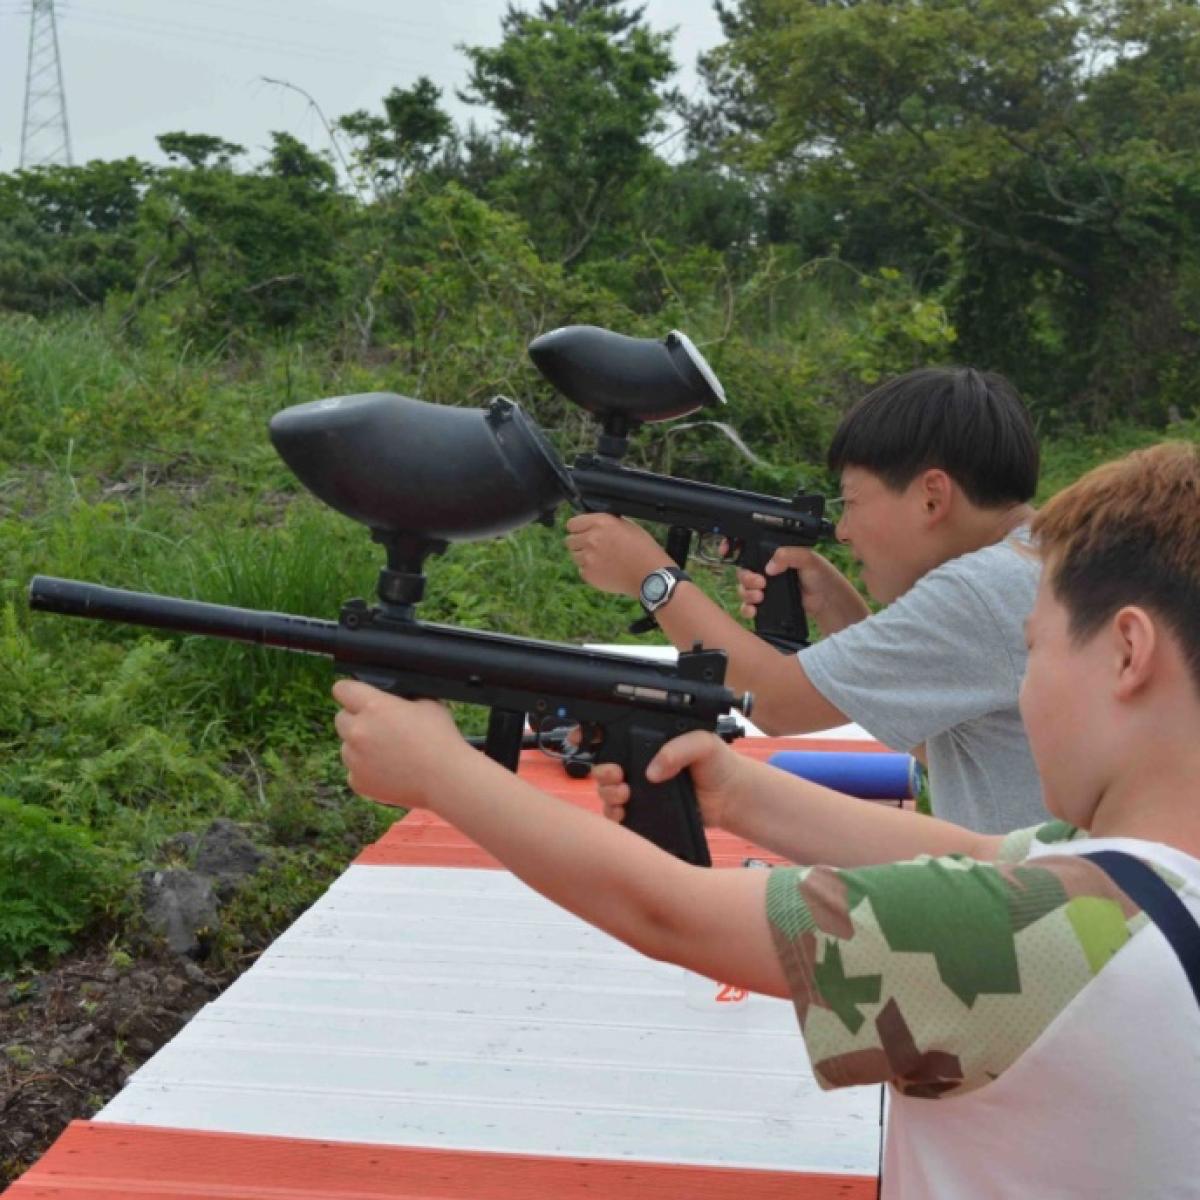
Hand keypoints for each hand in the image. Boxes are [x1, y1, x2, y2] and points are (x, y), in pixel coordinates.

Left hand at [333, 680, 466, 807]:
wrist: (445, 779)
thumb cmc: (440, 739)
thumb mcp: (427, 703)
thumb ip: (402, 698)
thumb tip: (393, 697)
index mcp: (374, 707)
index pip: (342, 689)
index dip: (351, 691)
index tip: (357, 696)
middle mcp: (358, 731)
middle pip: (341, 718)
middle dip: (356, 719)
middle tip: (379, 727)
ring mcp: (355, 759)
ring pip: (346, 746)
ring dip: (360, 747)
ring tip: (389, 753)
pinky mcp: (358, 781)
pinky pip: (354, 770)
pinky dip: (367, 770)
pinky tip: (389, 770)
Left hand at [565, 513, 670, 596]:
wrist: (649, 575)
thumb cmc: (643, 549)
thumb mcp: (628, 525)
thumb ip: (606, 523)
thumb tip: (594, 523)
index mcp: (600, 522)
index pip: (572, 524)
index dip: (578, 528)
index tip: (582, 532)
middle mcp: (591, 538)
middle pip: (569, 540)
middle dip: (580, 543)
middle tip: (594, 548)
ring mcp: (588, 558)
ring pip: (575, 556)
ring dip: (584, 557)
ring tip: (603, 560)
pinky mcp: (588, 574)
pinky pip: (582, 570)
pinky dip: (591, 571)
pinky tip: (606, 570)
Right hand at [593, 730, 747, 831]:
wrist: (731, 796)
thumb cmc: (718, 763)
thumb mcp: (703, 743)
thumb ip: (678, 749)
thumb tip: (653, 771)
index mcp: (647, 742)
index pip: (612, 736)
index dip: (590, 735)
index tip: (577, 739)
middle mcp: (639, 765)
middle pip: (603, 766)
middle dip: (602, 771)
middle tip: (617, 775)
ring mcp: (639, 790)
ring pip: (607, 791)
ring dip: (608, 793)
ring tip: (625, 794)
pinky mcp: (644, 813)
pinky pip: (618, 816)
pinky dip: (614, 815)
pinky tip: (623, 812)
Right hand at [736, 547, 867, 635]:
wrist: (827, 600)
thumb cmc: (821, 575)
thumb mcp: (807, 558)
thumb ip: (788, 555)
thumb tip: (769, 567)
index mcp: (774, 556)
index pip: (749, 552)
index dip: (736, 552)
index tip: (729, 553)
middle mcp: (766, 571)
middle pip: (743, 573)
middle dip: (746, 579)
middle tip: (760, 583)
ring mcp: (765, 589)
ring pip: (743, 590)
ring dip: (746, 594)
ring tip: (759, 596)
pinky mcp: (767, 605)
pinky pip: (748, 607)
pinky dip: (746, 609)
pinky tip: (753, 610)